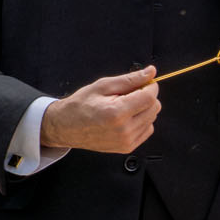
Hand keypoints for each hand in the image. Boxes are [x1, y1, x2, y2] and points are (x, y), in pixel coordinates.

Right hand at [41, 67, 159, 152]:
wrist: (65, 127)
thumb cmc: (80, 105)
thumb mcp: (103, 86)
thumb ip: (130, 79)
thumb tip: (151, 72)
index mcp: (117, 113)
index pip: (150, 97)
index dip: (150, 86)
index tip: (144, 82)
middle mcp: (124, 130)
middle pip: (154, 108)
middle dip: (146, 97)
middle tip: (128, 94)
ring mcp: (126, 141)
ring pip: (152, 118)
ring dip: (143, 109)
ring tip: (122, 107)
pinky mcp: (127, 147)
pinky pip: (147, 129)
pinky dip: (141, 121)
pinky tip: (125, 118)